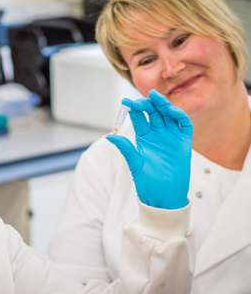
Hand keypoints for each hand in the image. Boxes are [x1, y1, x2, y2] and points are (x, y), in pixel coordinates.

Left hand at [106, 90, 192, 208]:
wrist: (164, 196)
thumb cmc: (148, 181)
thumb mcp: (134, 163)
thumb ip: (125, 148)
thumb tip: (109, 136)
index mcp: (144, 137)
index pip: (139, 118)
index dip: (133, 109)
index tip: (125, 102)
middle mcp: (158, 134)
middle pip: (153, 113)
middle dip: (146, 104)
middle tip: (139, 101)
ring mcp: (171, 136)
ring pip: (168, 114)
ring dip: (162, 105)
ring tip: (154, 97)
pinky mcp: (184, 141)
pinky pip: (183, 124)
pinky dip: (179, 115)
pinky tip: (170, 110)